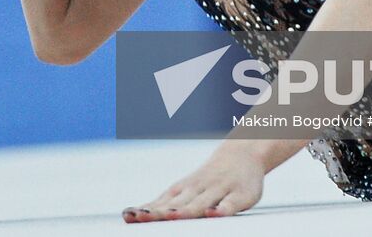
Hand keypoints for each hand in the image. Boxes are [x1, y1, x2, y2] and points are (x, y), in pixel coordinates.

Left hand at [122, 143, 264, 222]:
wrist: (243, 153)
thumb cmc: (209, 179)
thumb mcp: (185, 189)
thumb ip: (164, 203)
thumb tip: (131, 215)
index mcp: (183, 189)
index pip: (162, 202)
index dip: (146, 210)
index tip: (128, 216)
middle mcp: (198, 189)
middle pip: (177, 204)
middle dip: (159, 212)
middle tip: (141, 217)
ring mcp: (218, 191)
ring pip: (200, 203)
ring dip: (185, 210)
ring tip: (171, 217)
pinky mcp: (240, 196)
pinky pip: (230, 204)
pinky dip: (222, 209)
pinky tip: (212, 214)